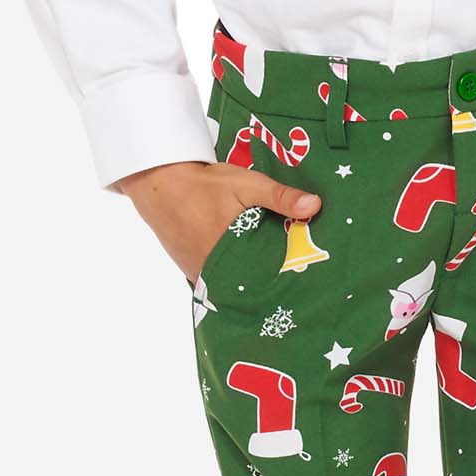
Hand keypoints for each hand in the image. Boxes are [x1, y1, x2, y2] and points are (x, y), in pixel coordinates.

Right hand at [118, 161, 320, 282]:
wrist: (159, 184)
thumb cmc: (205, 184)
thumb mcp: (247, 185)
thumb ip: (280, 197)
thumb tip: (315, 205)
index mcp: (234, 255)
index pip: (267, 280)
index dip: (284, 283)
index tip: (303, 286)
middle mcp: (216, 272)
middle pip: (250, 289)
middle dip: (270, 289)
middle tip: (295, 291)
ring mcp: (202, 276)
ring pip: (233, 290)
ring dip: (250, 288)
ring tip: (276, 288)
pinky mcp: (192, 273)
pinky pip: (217, 285)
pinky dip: (232, 283)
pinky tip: (248, 280)